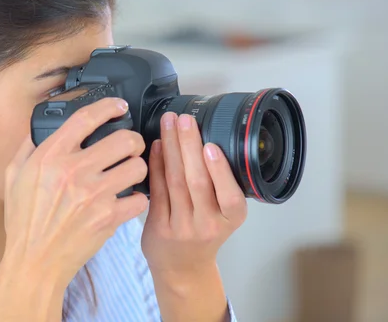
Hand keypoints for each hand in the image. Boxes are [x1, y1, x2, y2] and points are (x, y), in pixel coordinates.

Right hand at [2, 97, 148, 288]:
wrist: (34, 261)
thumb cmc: (24, 221)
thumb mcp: (14, 177)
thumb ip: (28, 148)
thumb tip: (40, 129)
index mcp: (50, 157)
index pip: (86, 118)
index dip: (108, 106)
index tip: (120, 106)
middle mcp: (74, 171)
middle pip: (124, 140)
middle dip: (133, 140)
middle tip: (130, 146)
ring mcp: (94, 195)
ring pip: (137, 167)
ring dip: (137, 168)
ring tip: (130, 173)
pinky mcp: (108, 218)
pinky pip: (139, 199)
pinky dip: (137, 199)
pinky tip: (128, 200)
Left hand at [142, 112, 246, 278]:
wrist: (183, 268)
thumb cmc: (204, 234)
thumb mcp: (223, 214)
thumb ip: (219, 185)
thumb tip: (204, 138)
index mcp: (230, 218)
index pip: (229, 195)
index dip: (219, 170)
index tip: (211, 145)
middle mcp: (207, 224)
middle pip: (197, 181)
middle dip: (189, 146)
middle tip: (184, 119)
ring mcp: (181, 227)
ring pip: (175, 182)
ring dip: (171, 149)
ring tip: (169, 124)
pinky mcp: (158, 227)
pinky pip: (157, 190)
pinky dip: (156, 165)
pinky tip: (156, 145)